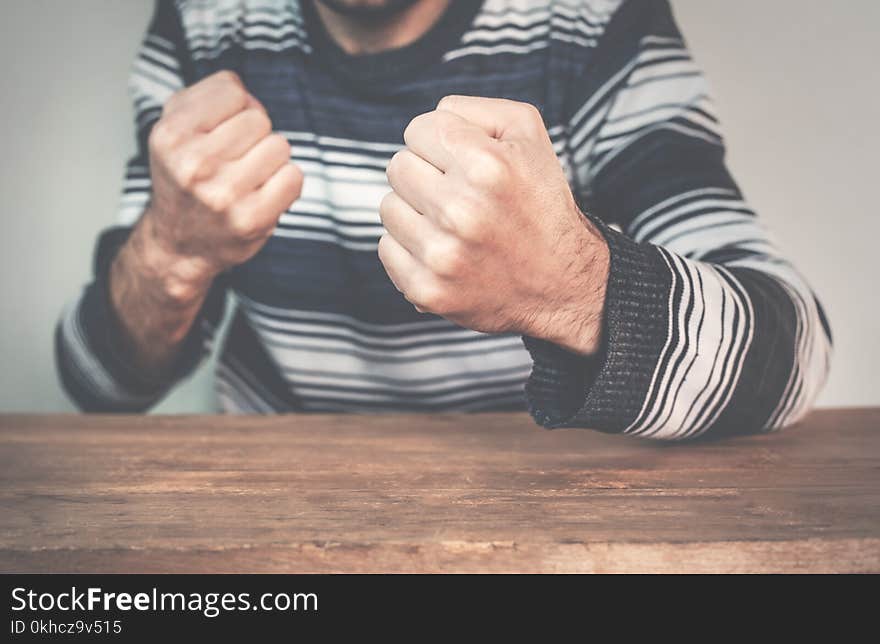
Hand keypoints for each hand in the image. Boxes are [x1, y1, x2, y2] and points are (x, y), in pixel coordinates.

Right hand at [142, 70, 302, 301]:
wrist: (179, 245)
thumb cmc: (185, 181)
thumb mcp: (175, 131)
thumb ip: (206, 97)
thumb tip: (246, 92)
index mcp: (170, 136)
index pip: (232, 90)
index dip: (234, 107)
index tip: (222, 130)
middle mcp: (194, 164)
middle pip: (258, 118)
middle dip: (253, 135)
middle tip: (234, 160)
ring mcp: (224, 194)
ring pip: (279, 145)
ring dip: (270, 159)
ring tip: (247, 177)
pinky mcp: (252, 219)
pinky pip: (293, 176)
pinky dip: (285, 182)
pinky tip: (264, 193)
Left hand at [379, 95, 608, 354]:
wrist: (561, 284)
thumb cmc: (540, 202)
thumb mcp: (528, 135)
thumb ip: (473, 110)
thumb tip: (430, 118)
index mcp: (486, 167)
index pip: (418, 129)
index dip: (439, 143)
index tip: (462, 163)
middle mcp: (462, 212)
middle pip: (398, 166)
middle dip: (425, 175)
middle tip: (458, 195)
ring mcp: (442, 255)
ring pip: (388, 207)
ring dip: (415, 212)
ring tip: (453, 225)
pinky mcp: (427, 290)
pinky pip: (387, 248)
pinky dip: (410, 248)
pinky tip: (445, 252)